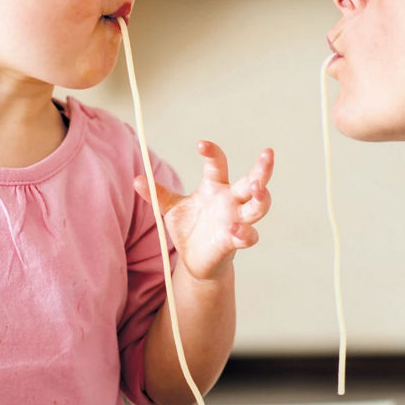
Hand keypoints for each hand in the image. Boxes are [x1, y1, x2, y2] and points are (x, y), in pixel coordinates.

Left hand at [134, 141, 272, 281]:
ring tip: (259, 188)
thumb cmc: (188, 228)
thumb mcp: (170, 209)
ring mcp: (236, 220)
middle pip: (253, 180)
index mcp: (215, 187)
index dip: (211, 153)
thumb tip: (137, 179)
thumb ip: (157, 194)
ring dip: (261, 197)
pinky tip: (236, 230)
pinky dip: (244, 233)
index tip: (200, 144)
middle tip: (267, 153)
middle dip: (262, 168)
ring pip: (258, 207)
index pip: (218, 164)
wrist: (194, 260)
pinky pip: (247, 236)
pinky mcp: (235, 242)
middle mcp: (230, 201)